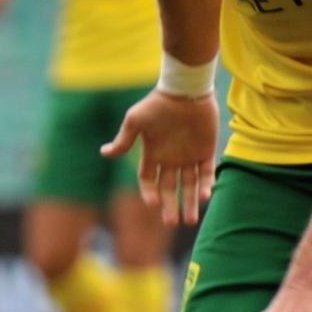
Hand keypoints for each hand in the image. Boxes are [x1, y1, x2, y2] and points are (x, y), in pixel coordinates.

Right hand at [104, 87, 217, 224]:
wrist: (185, 89)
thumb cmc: (157, 104)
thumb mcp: (136, 121)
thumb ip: (124, 140)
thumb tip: (104, 153)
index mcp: (152, 155)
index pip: (149, 181)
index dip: (150, 194)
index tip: (152, 204)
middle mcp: (171, 160)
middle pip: (169, 190)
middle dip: (170, 207)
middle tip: (172, 222)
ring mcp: (189, 157)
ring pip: (189, 187)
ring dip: (190, 203)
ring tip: (190, 220)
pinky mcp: (206, 152)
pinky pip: (207, 173)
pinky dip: (206, 185)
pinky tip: (205, 196)